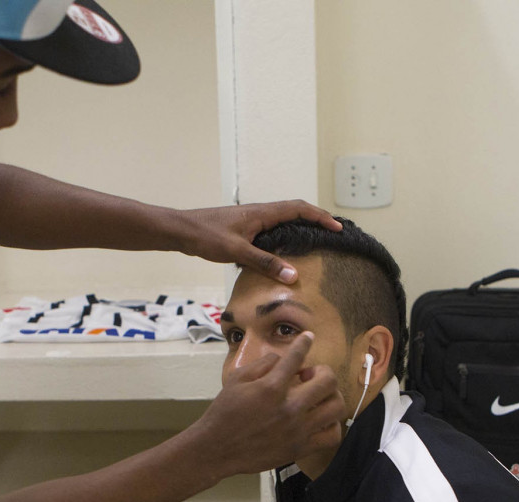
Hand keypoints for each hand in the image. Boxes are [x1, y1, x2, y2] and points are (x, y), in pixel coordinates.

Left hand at [177, 201, 342, 282]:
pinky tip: (284, 252)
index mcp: (262, 213)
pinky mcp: (244, 229)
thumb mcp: (238, 252)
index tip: (337, 227)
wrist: (181, 230)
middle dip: (316, 220)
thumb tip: (293, 275)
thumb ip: (265, 263)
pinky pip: (271, 229)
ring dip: (300, 227)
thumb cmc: (206, 236)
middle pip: (295, 211)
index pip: (299, 209)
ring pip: (283, 220)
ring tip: (315, 241)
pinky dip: (284, 236)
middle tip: (333, 232)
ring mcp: (252, 220)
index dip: (320, 217)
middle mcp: (259, 212)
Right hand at [194, 333, 344, 477]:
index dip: (304, 342)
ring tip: (318, 397)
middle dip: (322, 371)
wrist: (217, 449)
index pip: (297, 357)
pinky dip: (331, 424)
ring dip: (330, 396)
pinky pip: (332, 435)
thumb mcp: (236, 379)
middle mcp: (289, 408)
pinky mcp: (300, 448)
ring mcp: (298, 430)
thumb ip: (263, 364)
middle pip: (328, 380)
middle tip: (310, 376)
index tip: (308, 338)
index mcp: (271, 388)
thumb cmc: (224, 412)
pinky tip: (320, 419)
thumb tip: (282, 358)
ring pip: (336, 406)